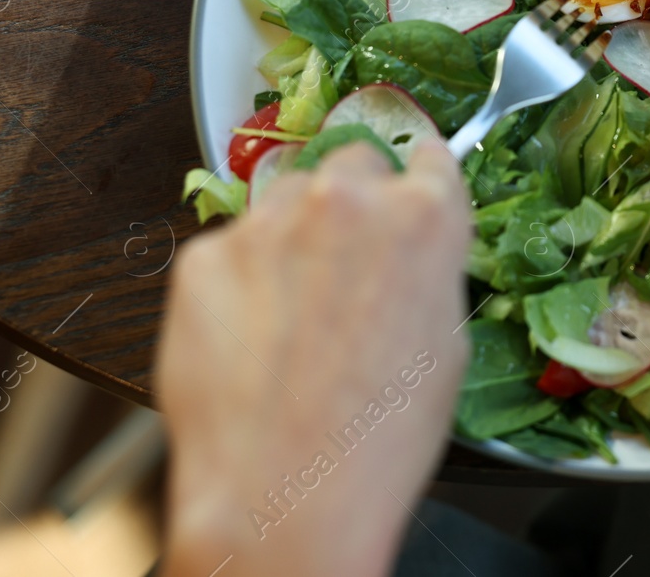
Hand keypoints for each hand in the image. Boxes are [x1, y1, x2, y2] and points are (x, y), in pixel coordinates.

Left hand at [158, 142, 471, 576]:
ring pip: (283, 197)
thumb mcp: (447, 345)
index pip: (428, 157)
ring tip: (291, 310)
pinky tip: (248, 339)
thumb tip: (406, 261)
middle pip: (351, 162)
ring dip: (292, 233)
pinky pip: (228, 249)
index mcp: (424, 218)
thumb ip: (427, 273)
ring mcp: (267, 223)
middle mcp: (346, 200)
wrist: (283, 491)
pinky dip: (239, 280)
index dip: (418, 179)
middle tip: (346, 264)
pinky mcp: (202, 257)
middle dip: (352, 202)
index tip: (407, 189)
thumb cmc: (380, 437)